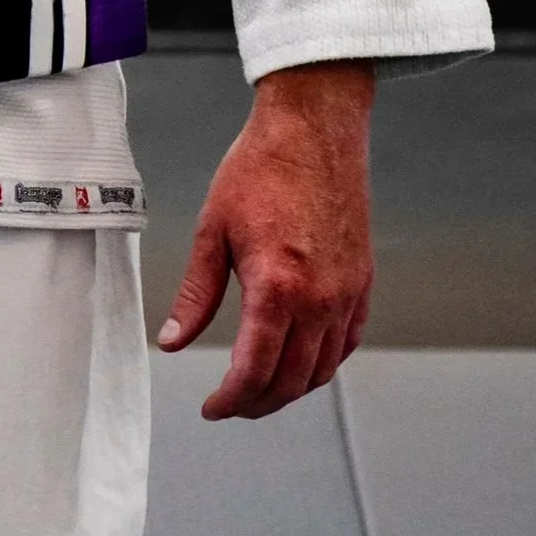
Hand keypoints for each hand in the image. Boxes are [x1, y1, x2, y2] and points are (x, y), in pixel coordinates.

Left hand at [158, 59, 373, 419]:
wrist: (313, 128)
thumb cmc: (262, 167)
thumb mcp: (212, 230)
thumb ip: (195, 295)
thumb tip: (173, 340)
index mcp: (277, 287)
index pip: (254, 371)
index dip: (230, 400)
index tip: (213, 407)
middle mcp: (319, 299)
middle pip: (290, 382)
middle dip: (257, 404)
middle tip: (232, 404)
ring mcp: (346, 293)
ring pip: (323, 370)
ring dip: (290, 389)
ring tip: (260, 388)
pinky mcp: (361, 282)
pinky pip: (347, 342)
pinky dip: (324, 363)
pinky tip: (302, 360)